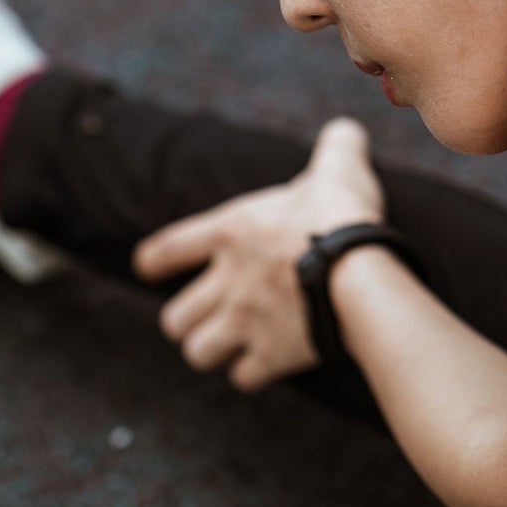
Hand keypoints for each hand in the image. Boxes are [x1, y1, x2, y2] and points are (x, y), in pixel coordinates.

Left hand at [133, 117, 385, 391]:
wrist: (360, 273)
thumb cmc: (342, 216)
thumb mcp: (338, 167)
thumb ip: (337, 146)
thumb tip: (347, 129)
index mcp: (230, 232)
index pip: (168, 249)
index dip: (154, 261)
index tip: (146, 267)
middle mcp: (227, 282)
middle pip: (175, 319)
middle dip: (187, 322)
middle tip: (208, 317)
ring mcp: (245, 322)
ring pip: (199, 353)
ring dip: (211, 350)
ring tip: (229, 346)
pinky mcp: (271, 356)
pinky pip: (243, 377)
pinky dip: (251, 372)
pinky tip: (265, 364)